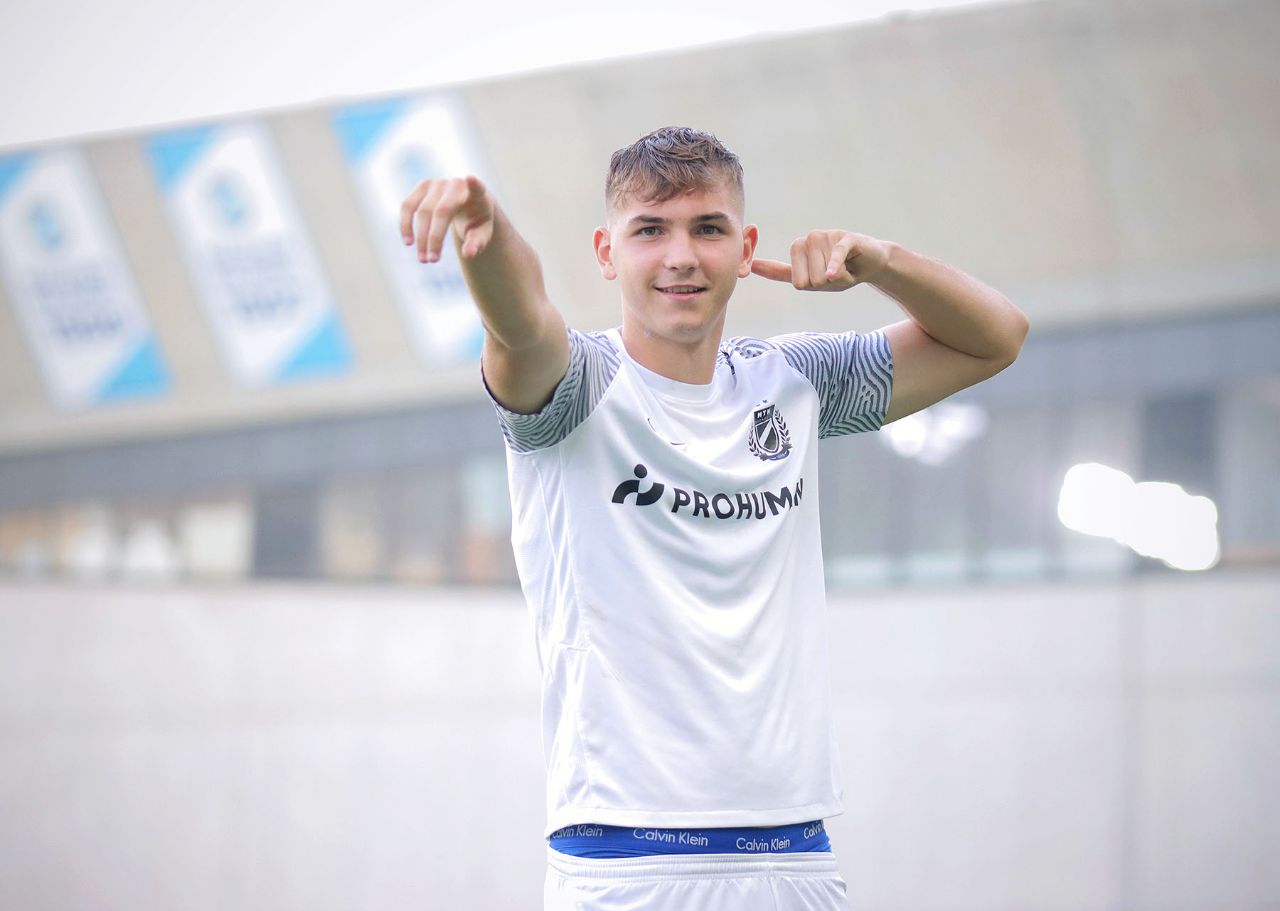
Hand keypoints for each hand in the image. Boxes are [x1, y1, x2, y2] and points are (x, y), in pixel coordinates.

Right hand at [400, 175, 495, 263]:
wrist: (466, 203)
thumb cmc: (476, 221)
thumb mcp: (482, 234)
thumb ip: (477, 243)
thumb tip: (468, 255)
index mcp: (477, 195)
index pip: (477, 187)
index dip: (475, 184)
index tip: (471, 178)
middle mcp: (456, 184)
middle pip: (441, 211)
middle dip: (434, 238)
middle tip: (431, 261)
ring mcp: (437, 183)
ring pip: (422, 210)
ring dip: (420, 236)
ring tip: (422, 259)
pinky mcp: (423, 186)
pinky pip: (408, 205)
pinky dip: (405, 224)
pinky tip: (408, 242)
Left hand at [750, 230, 891, 290]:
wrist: (872, 263)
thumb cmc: (841, 272)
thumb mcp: (811, 277)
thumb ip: (783, 274)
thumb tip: (753, 266)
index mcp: (798, 249)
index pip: (796, 279)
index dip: (812, 286)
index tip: (820, 279)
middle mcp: (809, 240)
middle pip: (810, 279)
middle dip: (826, 283)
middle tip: (836, 273)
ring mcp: (826, 237)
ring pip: (823, 271)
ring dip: (839, 277)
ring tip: (846, 267)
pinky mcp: (845, 237)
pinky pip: (836, 254)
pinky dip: (835, 265)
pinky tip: (834, 274)